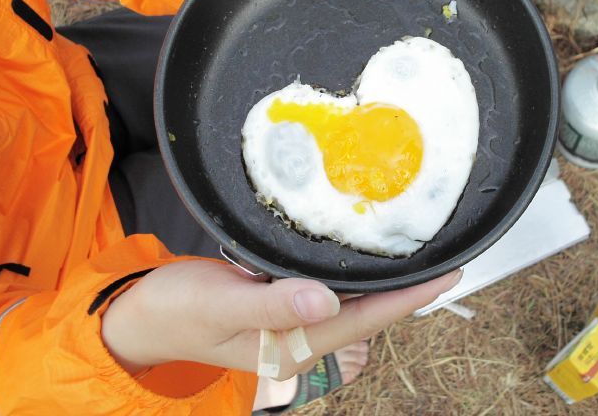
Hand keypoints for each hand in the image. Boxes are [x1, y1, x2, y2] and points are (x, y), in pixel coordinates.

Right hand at [100, 259, 460, 377]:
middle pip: (371, 312)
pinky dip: (355, 276)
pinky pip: (330, 293)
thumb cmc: (179, 310)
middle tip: (447, 255)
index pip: (369, 317)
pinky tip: (364, 258)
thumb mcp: (222, 304)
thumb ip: (274, 305)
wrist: (145, 317)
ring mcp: (293, 325)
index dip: (413, 297)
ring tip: (419, 254)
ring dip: (387, 282)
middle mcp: (303, 337)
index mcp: (295, 342)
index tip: (451, 274)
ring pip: (354, 303)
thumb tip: (326, 302)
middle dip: (411, 289)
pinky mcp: (283, 308)